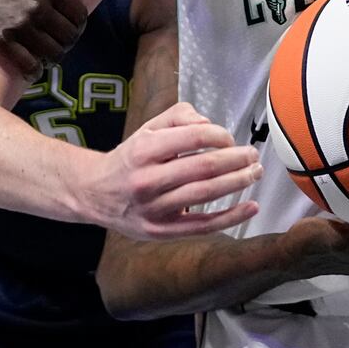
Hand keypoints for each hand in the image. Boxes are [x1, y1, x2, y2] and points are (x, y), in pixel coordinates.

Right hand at [0, 0, 88, 85]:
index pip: (80, 17)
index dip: (76, 27)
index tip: (64, 29)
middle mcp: (37, 4)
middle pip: (68, 38)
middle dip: (64, 44)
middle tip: (53, 44)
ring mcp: (19, 24)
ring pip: (53, 54)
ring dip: (51, 59)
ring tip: (43, 56)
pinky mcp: (1, 42)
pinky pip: (31, 66)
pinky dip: (34, 71)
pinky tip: (30, 66)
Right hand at [86, 102, 262, 239]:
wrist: (94, 193)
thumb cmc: (129, 159)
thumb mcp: (147, 129)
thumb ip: (179, 117)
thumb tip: (209, 124)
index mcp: (144, 149)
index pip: (195, 137)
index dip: (221, 135)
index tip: (230, 138)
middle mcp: (147, 179)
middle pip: (204, 167)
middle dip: (237, 159)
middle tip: (253, 155)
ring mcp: (154, 208)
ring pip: (205, 195)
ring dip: (237, 182)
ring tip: (254, 173)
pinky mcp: (161, 231)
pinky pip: (202, 226)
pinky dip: (231, 217)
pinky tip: (250, 207)